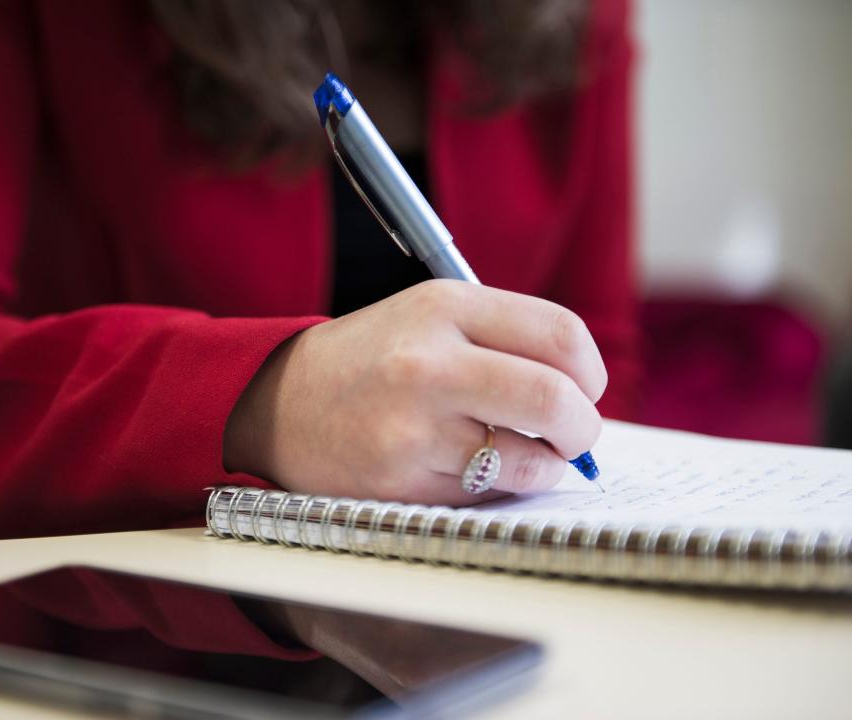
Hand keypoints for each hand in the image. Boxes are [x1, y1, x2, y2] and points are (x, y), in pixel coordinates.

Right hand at [224, 280, 606, 505]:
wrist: (279, 402)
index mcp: (443, 307)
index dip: (589, 372)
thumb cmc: (371, 360)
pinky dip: (496, 488)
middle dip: (582, 428)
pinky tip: (468, 468)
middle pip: (555, 399)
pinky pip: (486, 495)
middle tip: (573, 436)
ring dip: (542, 466)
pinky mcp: (400, 481)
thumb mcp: (429, 317)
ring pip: (529, 461)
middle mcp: (428, 363)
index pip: (560, 335)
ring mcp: (412, 427)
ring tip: (518, 454)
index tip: (583, 389)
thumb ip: (505, 339)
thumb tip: (584, 394)